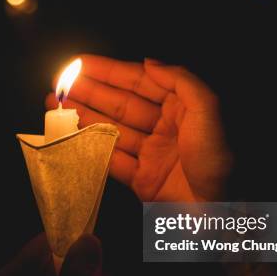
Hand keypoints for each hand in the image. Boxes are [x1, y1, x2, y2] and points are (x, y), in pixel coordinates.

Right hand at [47, 55, 231, 200]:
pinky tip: (71, 137)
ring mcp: (151, 154)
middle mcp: (165, 127)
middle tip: (59, 85)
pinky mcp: (142, 179)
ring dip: (83, 117)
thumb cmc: (217, 159)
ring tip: (55, 106)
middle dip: (89, 93)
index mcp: (182, 107)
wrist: (221, 213)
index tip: (80, 64)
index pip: (139, 82)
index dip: (109, 72)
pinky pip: (112, 159)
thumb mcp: (208, 110)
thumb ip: (179, 80)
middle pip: (120, 104)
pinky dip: (90, 148)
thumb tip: (148, 62)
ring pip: (112, 130)